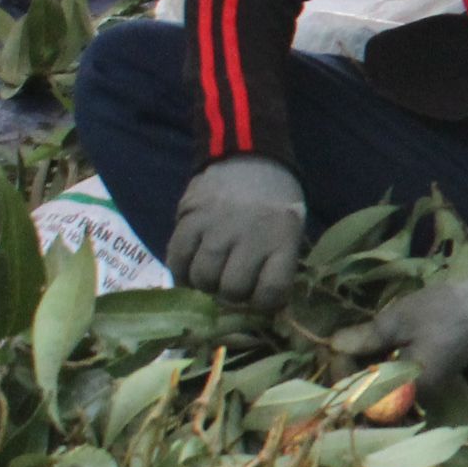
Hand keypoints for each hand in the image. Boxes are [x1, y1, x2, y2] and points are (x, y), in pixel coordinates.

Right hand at [167, 157, 305, 309]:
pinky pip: (176, 259)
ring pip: (202, 279)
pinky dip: (180, 272)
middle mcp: (250, 236)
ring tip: (211, 277)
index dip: (263, 305)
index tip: (259, 300)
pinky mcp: (188, 218)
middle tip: (231, 289)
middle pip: (232, 290)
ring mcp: (216, 227)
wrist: (249, 158)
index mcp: (283, 240)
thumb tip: (259, 307)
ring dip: (205, 286)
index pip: (271, 292)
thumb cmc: (275, 202)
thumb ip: (277, 265)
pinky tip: (190, 269)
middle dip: (231, 297)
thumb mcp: (291, 231)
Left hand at [335, 254, 467, 388]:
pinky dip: (380, 367)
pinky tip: (373, 347)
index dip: (342, 377)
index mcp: (410, 386)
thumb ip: (365, 338)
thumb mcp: (398, 320)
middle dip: (350, 374)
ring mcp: (425, 386)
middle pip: (371, 397)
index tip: (334, 350)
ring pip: (382, 389)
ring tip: (351, 344)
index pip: (362, 398)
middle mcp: (417, 394)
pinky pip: (396, 380)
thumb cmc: (444, 311)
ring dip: (363, 370)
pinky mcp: (429, 374)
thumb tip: (332, 346)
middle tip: (338, 345)